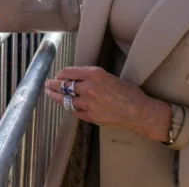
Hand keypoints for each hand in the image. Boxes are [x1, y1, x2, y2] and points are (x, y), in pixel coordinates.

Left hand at [44, 66, 171, 141]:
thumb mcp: (108, 76)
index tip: (57, 76)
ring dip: (56, 97)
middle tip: (47, 84)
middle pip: (63, 86)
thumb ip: (91, 77)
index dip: (60, 74)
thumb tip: (75, 79)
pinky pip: (76, 112)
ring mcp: (88, 103)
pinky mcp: (91, 116)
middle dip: (53, 85)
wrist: (141, 112)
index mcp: (94, 74)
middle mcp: (88, 87)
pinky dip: (72, 108)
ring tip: (50, 94)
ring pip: (66, 100)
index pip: (68, 72)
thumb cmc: (129, 93)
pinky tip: (69, 106)